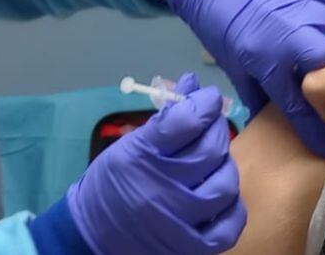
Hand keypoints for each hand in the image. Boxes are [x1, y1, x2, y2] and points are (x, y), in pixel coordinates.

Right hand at [67, 73, 246, 254]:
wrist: (91, 236)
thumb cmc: (112, 184)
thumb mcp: (130, 145)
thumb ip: (165, 118)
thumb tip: (193, 84)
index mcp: (140, 156)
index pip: (185, 121)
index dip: (204, 102)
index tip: (208, 97)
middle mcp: (160, 188)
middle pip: (209, 150)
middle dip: (216, 128)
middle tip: (212, 125)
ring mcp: (177, 222)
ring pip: (224, 184)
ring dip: (225, 166)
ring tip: (215, 161)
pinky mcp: (190, 248)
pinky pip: (229, 225)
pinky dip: (233, 206)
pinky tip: (221, 196)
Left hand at [166, 0, 324, 156]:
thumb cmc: (220, 25)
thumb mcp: (235, 67)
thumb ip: (260, 95)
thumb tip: (278, 118)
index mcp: (268, 59)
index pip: (300, 103)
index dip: (314, 128)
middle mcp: (291, 33)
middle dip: (323, 67)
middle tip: (311, 66)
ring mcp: (304, 2)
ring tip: (310, 37)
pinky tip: (310, 14)